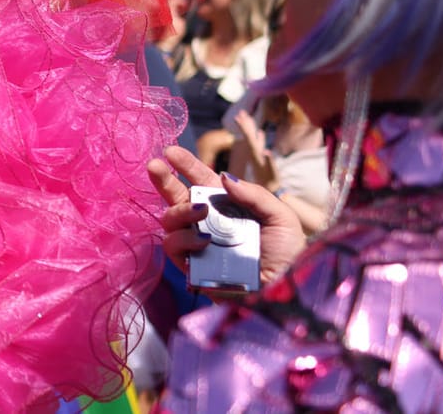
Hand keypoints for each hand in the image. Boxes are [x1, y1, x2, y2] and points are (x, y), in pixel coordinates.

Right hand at [147, 145, 308, 290]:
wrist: (287, 291)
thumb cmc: (288, 255)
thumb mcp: (281, 218)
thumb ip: (255, 195)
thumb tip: (224, 177)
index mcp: (227, 207)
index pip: (201, 181)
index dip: (186, 165)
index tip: (171, 150)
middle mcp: (207, 223)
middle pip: (176, 198)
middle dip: (163, 180)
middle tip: (154, 165)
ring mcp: (197, 245)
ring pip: (170, 221)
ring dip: (180, 211)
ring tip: (199, 211)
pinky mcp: (191, 267)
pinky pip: (174, 248)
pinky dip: (185, 240)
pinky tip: (203, 240)